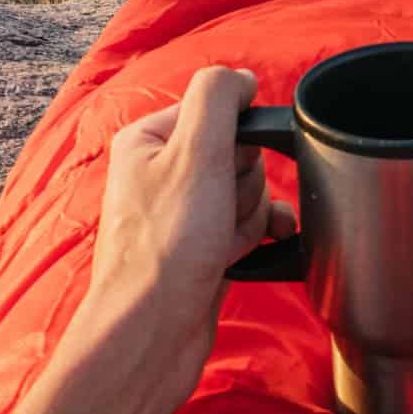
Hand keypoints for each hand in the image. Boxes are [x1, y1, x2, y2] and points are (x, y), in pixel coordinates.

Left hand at [0, 66, 295, 413]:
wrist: (152, 334)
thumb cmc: (165, 248)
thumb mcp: (195, 153)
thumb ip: (218, 98)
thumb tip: (242, 79)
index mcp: (149, 140)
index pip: (219, 110)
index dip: (236, 142)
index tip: (222, 171)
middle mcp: (161, 173)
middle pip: (239, 152)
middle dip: (246, 185)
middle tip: (218, 213)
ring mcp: (182, 214)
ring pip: (249, 192)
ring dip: (251, 216)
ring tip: (223, 243)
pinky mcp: (202, 249)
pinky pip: (250, 226)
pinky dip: (261, 236)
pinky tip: (262, 249)